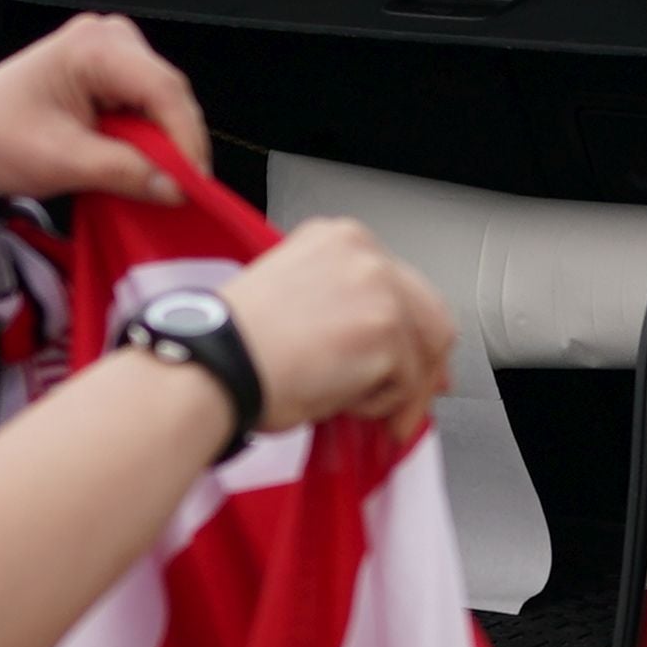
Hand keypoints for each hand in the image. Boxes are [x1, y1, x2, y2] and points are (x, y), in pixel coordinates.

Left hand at [0, 14, 208, 204]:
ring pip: (163, 100)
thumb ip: (124, 172)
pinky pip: (146, 105)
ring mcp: (109, 51)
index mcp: (93, 46)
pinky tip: (144, 163)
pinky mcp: (107, 72)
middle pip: (168, 92)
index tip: (195, 184)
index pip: (162, 89)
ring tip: (163, 180)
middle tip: (182, 189)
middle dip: (178, 141)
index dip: (185, 138)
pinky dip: (149, 137)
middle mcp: (107, 37)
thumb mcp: (61, 160)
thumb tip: (176, 189)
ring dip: (164, 141)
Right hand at [216, 217, 458, 438]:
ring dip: (398, 390)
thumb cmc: (238, 344)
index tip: (414, 362)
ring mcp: (381, 290)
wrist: (216, 365)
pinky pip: (407, 384)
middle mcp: (366, 254)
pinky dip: (381, 406)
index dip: (412, 332)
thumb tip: (387, 349)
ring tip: (359, 407)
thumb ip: (347, 310)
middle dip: (425, 366)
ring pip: (424, 353)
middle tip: (411, 402)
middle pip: (430, 315)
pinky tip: (340, 401)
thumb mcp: (298, 299)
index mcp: (341, 238)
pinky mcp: (387, 332)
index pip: (402, 287)